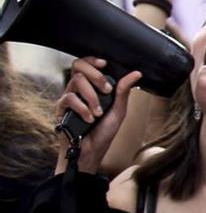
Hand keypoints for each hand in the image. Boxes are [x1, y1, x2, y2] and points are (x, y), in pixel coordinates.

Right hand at [54, 57, 142, 174]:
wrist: (91, 152)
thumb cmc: (104, 132)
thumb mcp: (119, 110)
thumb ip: (124, 91)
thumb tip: (137, 73)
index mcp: (93, 87)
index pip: (87, 64)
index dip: (93, 60)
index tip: (104, 64)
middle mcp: (80, 89)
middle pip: (78, 66)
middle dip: (95, 75)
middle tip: (106, 90)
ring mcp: (70, 98)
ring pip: (76, 81)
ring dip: (91, 97)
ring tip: (98, 112)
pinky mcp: (61, 109)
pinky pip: (68, 98)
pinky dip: (82, 108)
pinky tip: (89, 118)